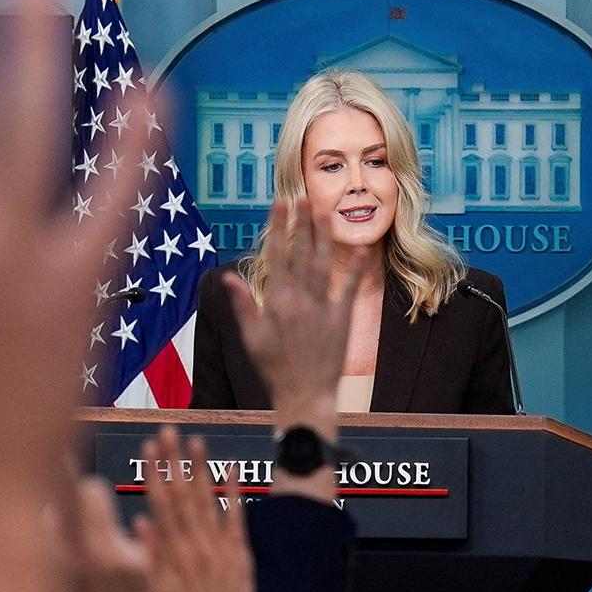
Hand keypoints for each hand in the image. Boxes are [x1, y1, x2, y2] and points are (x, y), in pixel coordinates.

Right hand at [135, 426, 259, 591]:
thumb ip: (149, 560)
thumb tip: (140, 523)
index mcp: (170, 557)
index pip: (160, 504)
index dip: (154, 473)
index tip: (148, 447)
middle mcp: (195, 548)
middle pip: (182, 495)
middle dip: (173, 460)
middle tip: (168, 430)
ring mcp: (220, 551)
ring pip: (208, 500)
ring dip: (201, 468)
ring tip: (195, 439)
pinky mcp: (241, 557)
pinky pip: (237, 519)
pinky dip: (234, 493)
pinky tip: (232, 469)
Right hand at [222, 197, 364, 438]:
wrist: (305, 396)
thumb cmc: (274, 369)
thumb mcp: (252, 338)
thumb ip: (243, 304)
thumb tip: (230, 277)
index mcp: (276, 303)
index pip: (276, 256)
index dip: (278, 227)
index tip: (279, 203)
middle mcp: (299, 301)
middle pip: (301, 253)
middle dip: (301, 223)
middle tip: (304, 195)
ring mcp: (322, 309)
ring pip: (323, 265)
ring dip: (324, 237)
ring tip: (324, 211)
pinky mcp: (341, 319)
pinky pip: (348, 289)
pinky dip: (355, 269)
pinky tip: (361, 248)